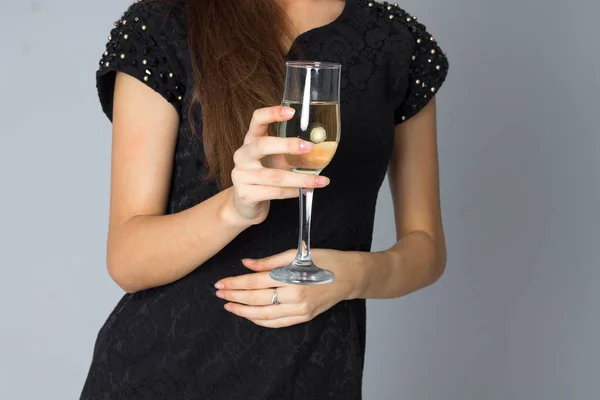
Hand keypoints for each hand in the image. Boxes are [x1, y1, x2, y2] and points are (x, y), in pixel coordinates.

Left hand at [214, 249, 360, 327]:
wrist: (351, 276)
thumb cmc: (327, 260)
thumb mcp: (297, 254)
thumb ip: (270, 261)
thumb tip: (246, 264)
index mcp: (293, 278)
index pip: (256, 282)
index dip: (236, 283)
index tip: (220, 283)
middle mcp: (295, 297)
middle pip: (257, 299)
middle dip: (235, 297)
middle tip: (219, 293)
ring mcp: (300, 311)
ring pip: (264, 315)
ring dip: (244, 311)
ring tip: (229, 306)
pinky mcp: (304, 317)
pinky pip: (277, 323)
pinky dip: (260, 320)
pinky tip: (249, 315)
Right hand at [229, 106, 329, 224]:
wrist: (246, 206)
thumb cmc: (265, 178)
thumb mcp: (275, 160)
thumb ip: (291, 152)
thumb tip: (321, 149)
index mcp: (250, 141)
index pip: (257, 120)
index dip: (272, 113)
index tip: (292, 112)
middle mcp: (242, 155)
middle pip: (263, 145)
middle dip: (288, 145)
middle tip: (310, 147)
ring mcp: (241, 175)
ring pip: (275, 176)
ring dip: (301, 179)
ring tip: (320, 181)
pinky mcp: (245, 195)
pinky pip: (275, 192)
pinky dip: (293, 192)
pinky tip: (304, 191)